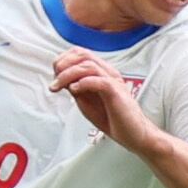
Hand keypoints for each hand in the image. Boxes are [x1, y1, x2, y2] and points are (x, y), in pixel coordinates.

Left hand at [49, 49, 163, 153]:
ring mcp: (113, 81)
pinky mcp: (117, 93)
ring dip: (68, 75)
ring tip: (59, 86)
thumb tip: (60, 80)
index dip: (63, 61)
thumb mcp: (86, 101)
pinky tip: (74, 91)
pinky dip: (83, 83)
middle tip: (54, 81)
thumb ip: (76, 88)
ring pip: (88, 66)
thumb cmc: (112, 118)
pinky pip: (100, 81)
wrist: (133, 134)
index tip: (54, 76)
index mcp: (101, 71)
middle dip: (63, 64)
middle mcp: (107, 72)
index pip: (80, 53)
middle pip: (83, 54)